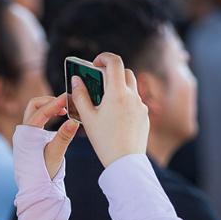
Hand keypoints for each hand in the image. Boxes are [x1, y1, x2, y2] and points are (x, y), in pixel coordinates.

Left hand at [22, 93, 78, 178]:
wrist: (36, 188)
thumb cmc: (43, 173)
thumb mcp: (55, 154)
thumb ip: (64, 136)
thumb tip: (74, 121)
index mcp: (27, 134)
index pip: (41, 111)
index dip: (55, 103)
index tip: (68, 97)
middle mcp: (23, 132)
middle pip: (34, 106)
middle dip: (49, 101)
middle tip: (65, 103)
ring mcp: (25, 135)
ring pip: (35, 112)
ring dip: (49, 107)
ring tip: (65, 110)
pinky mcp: (30, 139)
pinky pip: (38, 120)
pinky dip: (48, 115)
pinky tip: (60, 119)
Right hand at [70, 53, 149, 167]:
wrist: (126, 162)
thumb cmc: (104, 140)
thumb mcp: (87, 117)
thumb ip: (80, 95)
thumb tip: (76, 79)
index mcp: (117, 93)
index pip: (115, 62)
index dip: (104, 57)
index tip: (94, 64)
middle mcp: (132, 96)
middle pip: (125, 73)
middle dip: (111, 72)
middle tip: (98, 81)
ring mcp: (141, 106)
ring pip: (131, 88)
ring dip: (119, 87)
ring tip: (105, 101)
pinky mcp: (144, 116)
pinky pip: (135, 102)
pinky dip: (125, 101)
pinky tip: (115, 117)